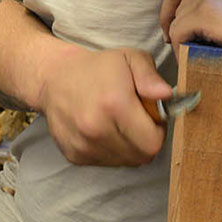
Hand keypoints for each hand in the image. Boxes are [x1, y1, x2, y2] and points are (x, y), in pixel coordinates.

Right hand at [36, 47, 172, 165]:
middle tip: (137, 120)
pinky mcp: (75, 155)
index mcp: (114, 104)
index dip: (158, 131)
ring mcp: (84, 145)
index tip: (152, 118)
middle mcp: (96, 129)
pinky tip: (105, 130)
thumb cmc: (97, 68)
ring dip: (130, 146)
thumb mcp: (130, 59)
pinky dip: (112, 150)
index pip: (153, 142)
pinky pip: (107, 162)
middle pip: (141, 156)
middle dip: (146, 140)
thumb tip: (165, 94)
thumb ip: (150, 77)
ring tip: (120, 123)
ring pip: (125, 161)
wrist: (55, 78)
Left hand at [159, 0, 221, 75]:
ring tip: (196, 55)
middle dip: (179, 26)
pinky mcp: (205, 13)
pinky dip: (181, 49)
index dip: (172, 9)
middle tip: (184, 47)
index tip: (174, 28)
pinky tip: (193, 59)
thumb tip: (191, 11)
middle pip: (177, 3)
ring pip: (177, 20)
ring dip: (183, 40)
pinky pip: (178, 34)